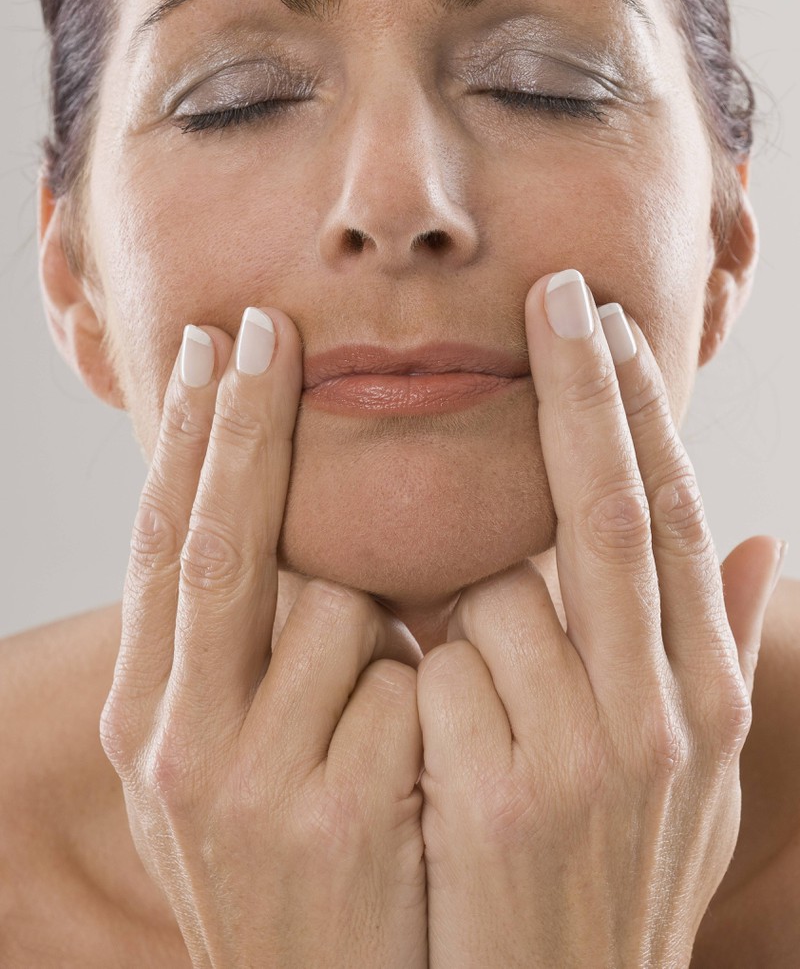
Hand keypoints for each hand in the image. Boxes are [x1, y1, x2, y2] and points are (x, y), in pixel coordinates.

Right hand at [100, 307, 426, 968]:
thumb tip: (281, 523)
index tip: (215, 346)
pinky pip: (402, 677)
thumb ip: (240, 651)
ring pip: (332, 605)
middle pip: (217, 543)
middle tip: (263, 326)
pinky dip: (418, 688)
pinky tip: (407, 773)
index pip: (164, 548)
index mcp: (149, 720)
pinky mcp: (336, 811)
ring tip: (364, 719)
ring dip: (372, 622)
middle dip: (243, 424)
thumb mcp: (229, 763)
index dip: (191, 442)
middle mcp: (177, 744)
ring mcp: (251, 780)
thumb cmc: (290, 860)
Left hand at [416, 269, 782, 968]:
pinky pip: (437, 668)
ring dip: (465, 603)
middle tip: (558, 290)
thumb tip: (768, 543)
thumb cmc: (616, 875)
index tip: (611, 323)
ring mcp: (584, 756)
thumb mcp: (701, 779)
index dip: (645, 414)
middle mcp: (664, 715)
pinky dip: (422, 670)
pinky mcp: (494, 793)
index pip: (677, 518)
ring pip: (500, 592)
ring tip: (473, 693)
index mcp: (708, 696)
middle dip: (586, 387)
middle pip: (616, 511)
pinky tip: (436, 745)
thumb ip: (729, 653)